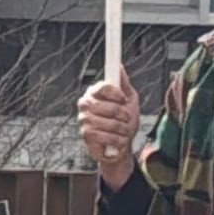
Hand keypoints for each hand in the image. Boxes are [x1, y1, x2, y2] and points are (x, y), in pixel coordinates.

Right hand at [77, 74, 141, 189]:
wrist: (121, 147)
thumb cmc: (124, 123)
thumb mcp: (129, 100)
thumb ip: (124, 84)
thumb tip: (119, 67)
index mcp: (94, 93)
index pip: (103, 87)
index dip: (116, 94)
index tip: (124, 100)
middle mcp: (86, 104)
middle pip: (107, 106)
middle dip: (122, 115)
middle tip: (126, 119)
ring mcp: (84, 120)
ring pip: (109, 122)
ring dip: (122, 129)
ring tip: (123, 131)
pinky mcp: (86, 135)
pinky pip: (106, 136)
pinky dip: (117, 140)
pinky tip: (118, 140)